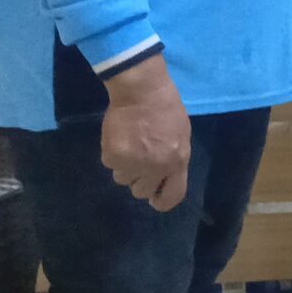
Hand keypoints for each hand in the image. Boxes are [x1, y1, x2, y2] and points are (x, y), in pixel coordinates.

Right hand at [100, 56, 190, 211]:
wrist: (142, 91)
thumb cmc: (166, 110)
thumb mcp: (181, 136)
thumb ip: (174, 160)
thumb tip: (163, 179)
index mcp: (177, 162)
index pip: (172, 197)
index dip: (161, 201)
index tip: (154, 198)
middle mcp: (155, 167)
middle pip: (141, 192)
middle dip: (139, 180)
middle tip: (138, 161)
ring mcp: (133, 163)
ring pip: (123, 180)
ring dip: (125, 167)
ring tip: (130, 145)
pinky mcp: (113, 155)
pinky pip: (110, 165)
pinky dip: (113, 154)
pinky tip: (120, 137)